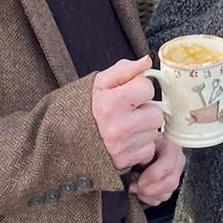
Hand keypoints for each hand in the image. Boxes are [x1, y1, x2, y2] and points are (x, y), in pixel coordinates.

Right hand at [92, 56, 161, 170]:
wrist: (65, 138)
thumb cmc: (85, 107)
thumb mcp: (100, 83)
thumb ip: (124, 69)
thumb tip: (146, 61)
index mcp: (111, 103)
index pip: (147, 88)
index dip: (140, 88)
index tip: (129, 93)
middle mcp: (118, 127)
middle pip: (156, 114)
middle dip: (145, 110)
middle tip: (129, 111)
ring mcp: (122, 146)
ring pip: (154, 132)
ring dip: (144, 128)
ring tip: (125, 125)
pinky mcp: (125, 161)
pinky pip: (148, 149)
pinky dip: (140, 145)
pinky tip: (126, 140)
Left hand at [129, 134, 185, 206]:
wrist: (151, 142)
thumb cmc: (146, 141)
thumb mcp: (144, 140)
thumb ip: (140, 150)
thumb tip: (127, 164)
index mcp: (172, 149)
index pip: (167, 166)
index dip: (152, 175)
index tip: (136, 177)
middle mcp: (178, 163)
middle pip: (170, 183)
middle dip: (149, 188)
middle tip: (133, 185)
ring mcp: (176, 176)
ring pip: (166, 194)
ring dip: (147, 195)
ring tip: (135, 187)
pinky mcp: (169, 187)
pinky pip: (161, 199)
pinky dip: (149, 199)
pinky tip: (140, 191)